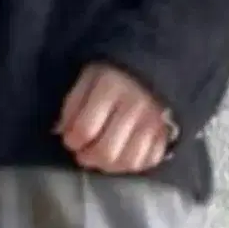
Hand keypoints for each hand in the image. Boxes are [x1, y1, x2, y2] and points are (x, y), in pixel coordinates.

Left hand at [54, 63, 176, 173]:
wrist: (154, 62)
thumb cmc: (113, 71)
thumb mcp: (87, 76)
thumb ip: (72, 104)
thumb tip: (60, 131)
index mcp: (110, 87)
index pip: (85, 129)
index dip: (72, 140)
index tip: (70, 138)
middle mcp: (134, 106)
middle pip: (107, 151)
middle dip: (88, 157)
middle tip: (84, 152)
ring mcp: (154, 121)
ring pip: (128, 162)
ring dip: (109, 165)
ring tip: (101, 155)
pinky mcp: (167, 132)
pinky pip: (148, 162)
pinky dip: (132, 164)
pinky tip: (122, 154)